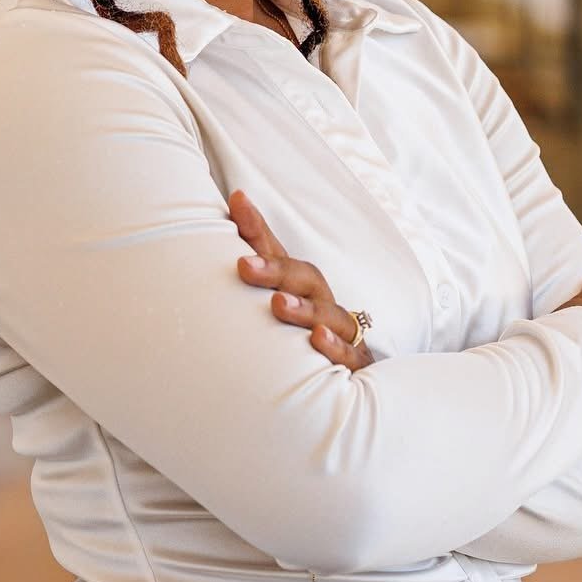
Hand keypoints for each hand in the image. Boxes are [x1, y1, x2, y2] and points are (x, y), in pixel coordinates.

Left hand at [228, 189, 376, 371]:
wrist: (342, 378)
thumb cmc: (296, 336)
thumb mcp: (269, 304)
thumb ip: (244, 274)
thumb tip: (229, 210)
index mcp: (297, 287)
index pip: (277, 253)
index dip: (257, 228)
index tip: (237, 202)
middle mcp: (320, 302)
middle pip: (304, 278)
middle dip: (275, 271)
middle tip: (244, 266)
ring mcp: (339, 331)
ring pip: (327, 313)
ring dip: (303, 308)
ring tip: (277, 304)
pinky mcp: (352, 362)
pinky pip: (348, 353)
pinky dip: (334, 346)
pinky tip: (318, 339)